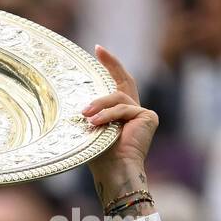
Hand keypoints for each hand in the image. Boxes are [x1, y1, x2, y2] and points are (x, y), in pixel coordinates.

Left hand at [82, 46, 158, 203]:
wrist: (114, 171)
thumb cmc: (99, 157)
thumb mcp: (90, 130)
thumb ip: (90, 113)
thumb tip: (72, 101)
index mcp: (120, 113)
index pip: (117, 84)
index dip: (110, 66)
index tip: (98, 49)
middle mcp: (134, 110)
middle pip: (124, 80)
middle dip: (112, 64)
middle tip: (98, 50)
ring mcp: (143, 113)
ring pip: (117, 98)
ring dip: (99, 106)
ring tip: (85, 117)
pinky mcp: (148, 116)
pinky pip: (123, 109)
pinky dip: (107, 116)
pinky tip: (95, 124)